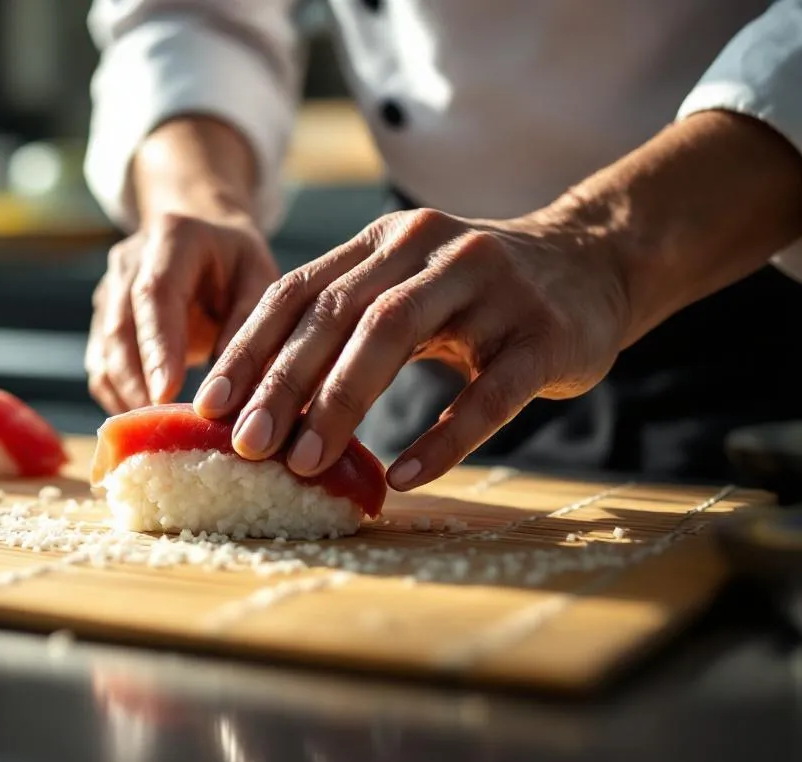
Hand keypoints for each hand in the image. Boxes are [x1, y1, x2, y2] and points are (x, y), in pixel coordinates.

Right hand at [86, 210, 279, 412]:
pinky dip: (119, 398)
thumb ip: (246, 327)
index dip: (157, 346)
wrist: (202, 236)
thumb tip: (229, 390)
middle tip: (160, 427)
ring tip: (157, 432)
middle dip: (136, 382)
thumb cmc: (237, 263)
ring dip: (125, 396)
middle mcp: (129, 262)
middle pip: (120, 327)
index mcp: (172, 238)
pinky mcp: (102, 322)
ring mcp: (108, 292)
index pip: (155, 294)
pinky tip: (146, 422)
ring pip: (104, 353)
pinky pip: (101, 367)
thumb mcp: (259, 279)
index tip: (165, 392)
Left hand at [193, 207, 632, 490]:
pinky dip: (442, 438)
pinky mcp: (541, 335)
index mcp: (383, 241)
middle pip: (338, 314)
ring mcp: (489, 286)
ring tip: (307, 462)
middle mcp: (428, 249)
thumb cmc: (474, 294)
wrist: (593, 264)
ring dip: (344, 403)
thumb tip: (256, 404)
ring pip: (397, 336)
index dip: (250, 348)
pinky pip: (486, 394)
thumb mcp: (404, 286)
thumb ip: (341, 323)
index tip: (210, 406)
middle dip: (284, 383)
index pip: (299, 291)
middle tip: (248, 445)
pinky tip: (406, 476)